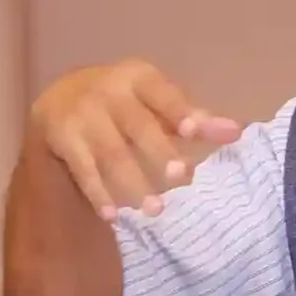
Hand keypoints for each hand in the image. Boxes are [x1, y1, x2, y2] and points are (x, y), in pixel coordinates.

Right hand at [29, 61, 243, 218]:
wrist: (58, 99)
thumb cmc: (124, 103)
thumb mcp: (155, 102)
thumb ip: (193, 119)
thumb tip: (236, 132)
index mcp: (139, 78)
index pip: (162, 94)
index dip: (178, 110)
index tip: (195, 131)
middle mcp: (109, 92)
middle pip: (138, 125)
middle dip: (159, 151)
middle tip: (181, 177)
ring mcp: (83, 116)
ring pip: (112, 153)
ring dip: (133, 182)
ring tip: (155, 210)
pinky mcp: (63, 139)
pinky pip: (83, 170)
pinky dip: (98, 194)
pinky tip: (112, 216)